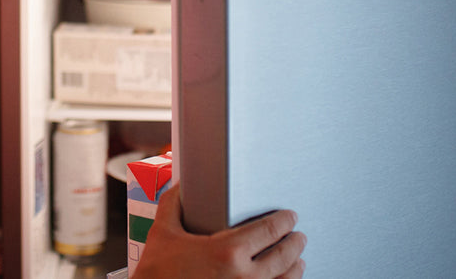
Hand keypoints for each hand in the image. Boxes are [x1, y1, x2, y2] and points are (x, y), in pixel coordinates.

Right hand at [132, 183, 305, 278]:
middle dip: (295, 243)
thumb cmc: (157, 274)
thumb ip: (173, 204)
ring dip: (295, 268)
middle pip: (284, 256)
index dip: (285, 220)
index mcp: (227, 251)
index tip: (290, 216)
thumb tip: (179, 186)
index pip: (270, 230)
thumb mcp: (162, 233)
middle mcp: (243, 276)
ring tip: (298, 260)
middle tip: (298, 235)